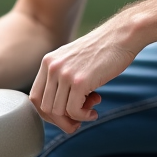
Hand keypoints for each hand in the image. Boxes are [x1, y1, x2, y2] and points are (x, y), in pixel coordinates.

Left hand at [30, 19, 139, 133]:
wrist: (121, 37)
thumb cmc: (103, 51)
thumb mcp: (74, 61)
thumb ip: (63, 80)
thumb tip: (60, 111)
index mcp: (48, 62)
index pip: (35, 97)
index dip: (48, 113)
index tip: (64, 117)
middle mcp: (52, 67)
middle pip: (44, 107)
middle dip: (61, 120)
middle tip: (77, 120)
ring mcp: (64, 74)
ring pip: (58, 111)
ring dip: (74, 118)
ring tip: (89, 110)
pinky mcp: (79, 81)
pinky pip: (74, 111)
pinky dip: (83, 116)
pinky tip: (93, 112)